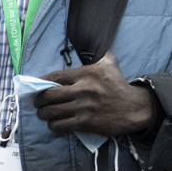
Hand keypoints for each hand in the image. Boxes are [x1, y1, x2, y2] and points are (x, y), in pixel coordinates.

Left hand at [34, 55, 159, 137]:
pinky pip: (59, 125)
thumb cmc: (118, 86)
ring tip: (44, 113)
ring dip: (43, 114)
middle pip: (48, 95)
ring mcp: (83, 107)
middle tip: (38, 103)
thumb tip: (87, 43)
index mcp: (87, 73)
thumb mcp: (110, 64)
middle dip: (38, 100)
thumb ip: (98, 55)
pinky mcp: (84, 122)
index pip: (54, 76)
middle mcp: (83, 89)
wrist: (134, 108)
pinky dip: (54, 126)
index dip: (41, 82)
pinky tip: (56, 123)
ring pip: (50, 112)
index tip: (37, 87)